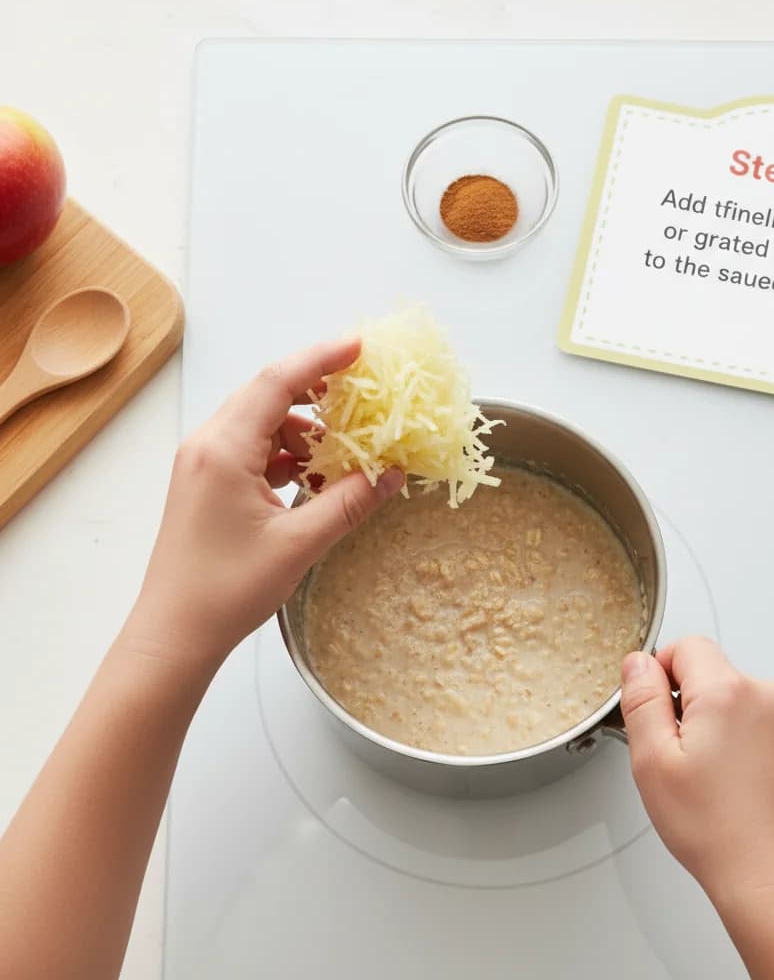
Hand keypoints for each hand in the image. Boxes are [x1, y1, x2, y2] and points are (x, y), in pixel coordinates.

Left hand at [128, 338, 402, 674]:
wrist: (174, 634)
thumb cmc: (226, 590)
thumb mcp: (299, 544)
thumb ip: (349, 502)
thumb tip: (393, 474)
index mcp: (224, 450)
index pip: (276, 382)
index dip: (321, 358)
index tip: (360, 346)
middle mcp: (208, 445)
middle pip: (268, 395)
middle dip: (318, 391)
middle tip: (364, 395)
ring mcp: (204, 463)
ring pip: (263, 423)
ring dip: (305, 430)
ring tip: (344, 453)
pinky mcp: (208, 483)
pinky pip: (254, 449)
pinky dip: (288, 454)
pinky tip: (315, 478)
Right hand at [620, 638, 773, 910]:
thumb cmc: (717, 832)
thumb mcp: (652, 761)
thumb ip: (642, 699)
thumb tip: (638, 663)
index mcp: (727, 691)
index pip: (686, 646)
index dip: (661, 673)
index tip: (656, 711)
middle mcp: (767, 697)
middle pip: (713, 675)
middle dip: (691, 707)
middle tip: (680, 759)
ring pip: (738, 703)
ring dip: (721, 728)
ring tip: (713, 782)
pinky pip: (764, 728)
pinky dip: (748, 748)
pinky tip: (738, 790)